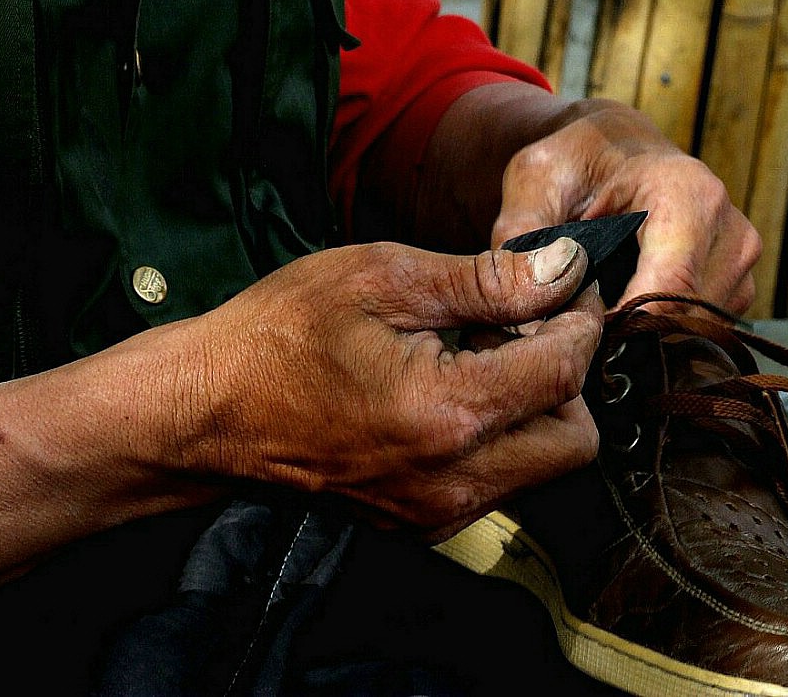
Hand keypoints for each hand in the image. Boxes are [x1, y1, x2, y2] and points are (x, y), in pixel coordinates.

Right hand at [170, 239, 603, 539]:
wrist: (208, 411)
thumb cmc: (279, 335)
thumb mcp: (382, 277)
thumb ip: (486, 279)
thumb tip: (564, 267)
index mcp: (448, 413)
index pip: (567, 372)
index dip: (578, 318)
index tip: (561, 284)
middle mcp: (453, 480)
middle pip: (576, 438)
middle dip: (566, 376)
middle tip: (517, 326)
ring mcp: (436, 512)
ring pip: (540, 466)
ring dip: (532, 407)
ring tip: (474, 355)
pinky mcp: (420, 521)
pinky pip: (496, 483)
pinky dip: (496, 437)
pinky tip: (449, 392)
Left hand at [492, 100, 761, 314]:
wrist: (612, 150)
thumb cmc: (572, 163)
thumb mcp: (532, 183)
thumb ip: (522, 238)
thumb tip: (532, 298)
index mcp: (689, 196)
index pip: (671, 290)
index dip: (618, 329)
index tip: (569, 339)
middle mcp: (730, 234)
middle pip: (681, 323)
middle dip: (622, 341)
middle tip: (567, 335)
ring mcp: (739, 268)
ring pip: (689, 339)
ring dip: (637, 343)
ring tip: (587, 320)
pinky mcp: (734, 293)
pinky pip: (695, 336)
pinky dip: (652, 340)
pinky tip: (613, 319)